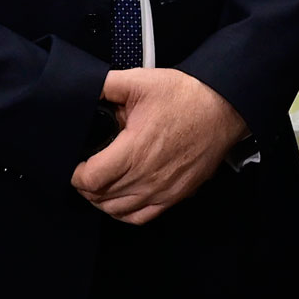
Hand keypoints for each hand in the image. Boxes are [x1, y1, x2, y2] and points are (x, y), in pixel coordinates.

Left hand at [70, 67, 248, 223]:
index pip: (90, 179)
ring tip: (99, 183)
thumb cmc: (185, 96)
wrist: (223, 107)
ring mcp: (162, 190)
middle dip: (86, 185)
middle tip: (85, 169)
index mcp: (134, 150)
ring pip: (117, 210)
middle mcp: (147, 177)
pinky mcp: (175, 195)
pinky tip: (120, 199)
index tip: (75, 164)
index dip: (76, 173)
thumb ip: (105, 84)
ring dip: (102, 199)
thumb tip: (81, 88)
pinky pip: (140, 217)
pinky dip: (123, 212)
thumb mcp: (140, 81)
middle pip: (100, 197)